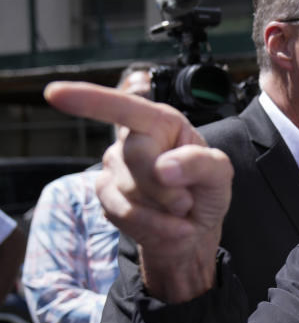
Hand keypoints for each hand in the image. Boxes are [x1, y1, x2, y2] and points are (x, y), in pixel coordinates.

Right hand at [43, 81, 232, 302]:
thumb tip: (163, 168)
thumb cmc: (206, 192)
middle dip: (169, 186)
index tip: (54, 93)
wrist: (193, 230)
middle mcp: (132, 139)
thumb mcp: (220, 175)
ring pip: (132, 190)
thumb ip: (200, 164)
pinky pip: (125, 213)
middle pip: (139, 158)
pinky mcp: (104, 195)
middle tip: (186, 198)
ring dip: (164, 209)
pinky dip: (154, 224)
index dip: (90, 99)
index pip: (125, 107)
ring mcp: (113, 167)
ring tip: (177, 208)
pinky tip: (167, 223)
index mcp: (161, 122)